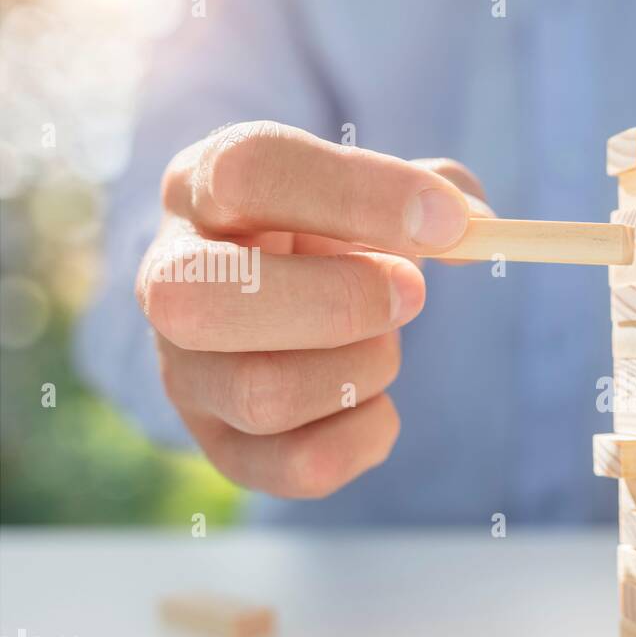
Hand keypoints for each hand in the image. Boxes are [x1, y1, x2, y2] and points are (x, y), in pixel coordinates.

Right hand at [137, 121, 491, 496]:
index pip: (246, 170)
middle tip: (412, 293)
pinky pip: (302, 466)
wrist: (288, 309)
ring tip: (384, 344)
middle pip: (203, 300)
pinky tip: (373, 400)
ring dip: (363, 369)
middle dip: (339, 302)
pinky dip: (368, 433)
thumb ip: (433, 193)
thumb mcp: (374, 190)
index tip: (447, 223)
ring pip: (264, 394)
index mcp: (199, 186)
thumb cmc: (335, 238)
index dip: (358, 194)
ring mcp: (184, 375)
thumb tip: (468, 230)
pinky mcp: (223, 449)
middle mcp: (166, 280)